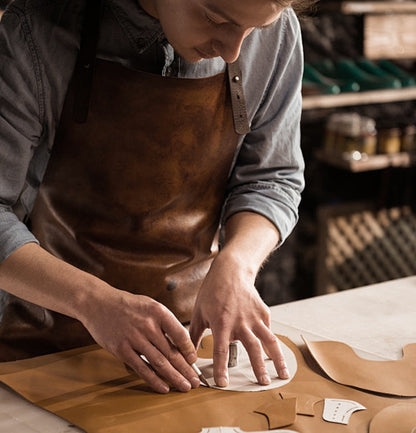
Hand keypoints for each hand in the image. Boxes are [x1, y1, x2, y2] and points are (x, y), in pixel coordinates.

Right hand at [82, 288, 199, 393]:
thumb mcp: (150, 306)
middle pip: (171, 352)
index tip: (194, 361)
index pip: (180, 334)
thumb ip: (164, 323)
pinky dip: (154, 380)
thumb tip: (180, 344)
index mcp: (158, 312)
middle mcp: (148, 325)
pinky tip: (164, 387)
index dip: (189, 350)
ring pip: (159, 363)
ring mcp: (134, 338)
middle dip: (186, 369)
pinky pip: (142, 368)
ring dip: (174, 377)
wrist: (98, 303)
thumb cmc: (127, 305)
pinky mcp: (122, 349)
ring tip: (184, 387)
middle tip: (195, 381)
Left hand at [189, 251, 288, 386]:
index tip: (223, 383)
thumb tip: (188, 354)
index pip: (220, 350)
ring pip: (269, 340)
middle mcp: (240, 321)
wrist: (231, 271)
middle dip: (258, 368)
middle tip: (262, 384)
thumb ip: (194, 335)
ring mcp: (254, 317)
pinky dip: (271, 342)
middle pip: (252, 348)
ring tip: (283, 374)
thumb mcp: (198, 312)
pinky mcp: (263, 312)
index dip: (220, 368)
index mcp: (221, 322)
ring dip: (277, 359)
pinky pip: (268, 329)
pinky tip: (274, 353)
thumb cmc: (212, 291)